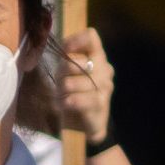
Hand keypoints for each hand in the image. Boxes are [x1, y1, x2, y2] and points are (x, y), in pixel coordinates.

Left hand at [58, 27, 114, 142]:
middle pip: (77, 62)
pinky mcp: (100, 104)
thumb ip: (66, 60)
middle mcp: (104, 69)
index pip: (91, 37)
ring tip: (62, 98)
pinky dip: (68, 102)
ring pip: (74, 83)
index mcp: (97, 57)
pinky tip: (66, 104)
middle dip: (62, 74)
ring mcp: (105, 87)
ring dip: (62, 92)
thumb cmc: (74, 96)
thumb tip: (61, 46)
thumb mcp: (66, 75)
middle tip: (60, 85)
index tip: (65, 50)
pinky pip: (79, 99)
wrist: (84, 126)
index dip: (75, 40)